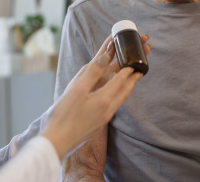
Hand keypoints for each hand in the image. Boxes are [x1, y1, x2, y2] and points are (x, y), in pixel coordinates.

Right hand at [42, 34, 149, 158]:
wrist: (57, 142)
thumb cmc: (63, 116)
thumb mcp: (76, 90)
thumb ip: (92, 72)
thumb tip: (106, 57)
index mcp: (104, 99)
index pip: (120, 79)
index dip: (128, 67)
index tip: (136, 57)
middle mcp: (108, 109)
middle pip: (126, 89)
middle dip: (134, 77)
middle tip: (142, 66)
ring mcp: (104, 117)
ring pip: (121, 98)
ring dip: (128, 86)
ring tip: (133, 79)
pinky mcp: (98, 122)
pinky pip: (114, 104)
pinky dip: (119, 94)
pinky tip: (114, 95)